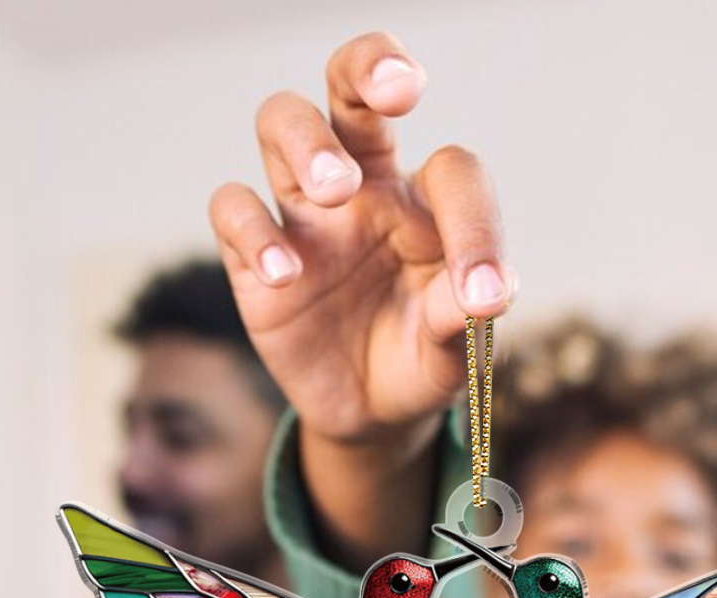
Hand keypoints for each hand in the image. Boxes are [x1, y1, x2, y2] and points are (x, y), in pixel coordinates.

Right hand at [209, 31, 513, 446]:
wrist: (366, 413)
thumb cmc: (419, 362)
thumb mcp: (453, 353)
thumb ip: (463, 319)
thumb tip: (480, 295)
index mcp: (424, 199)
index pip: (451, 170)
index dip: (474, 221)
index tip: (483, 291)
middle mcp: (362, 186)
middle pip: (350, 85)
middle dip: (370, 65)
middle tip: (398, 93)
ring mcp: (303, 215)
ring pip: (281, 120)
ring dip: (305, 139)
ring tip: (333, 188)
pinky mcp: (250, 257)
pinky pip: (233, 209)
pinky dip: (253, 229)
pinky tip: (285, 273)